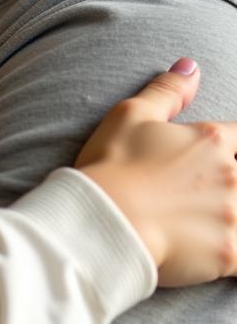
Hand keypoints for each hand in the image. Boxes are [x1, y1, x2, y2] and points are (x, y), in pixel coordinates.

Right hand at [76, 58, 236, 285]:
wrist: (100, 221)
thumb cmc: (109, 166)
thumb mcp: (129, 115)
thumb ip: (167, 90)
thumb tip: (191, 65)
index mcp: (210, 141)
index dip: (235, 147)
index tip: (226, 161)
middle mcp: (230, 175)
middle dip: (235, 184)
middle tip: (216, 194)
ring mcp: (232, 216)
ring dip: (236, 215)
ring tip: (222, 221)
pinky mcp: (228, 254)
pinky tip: (227, 258)